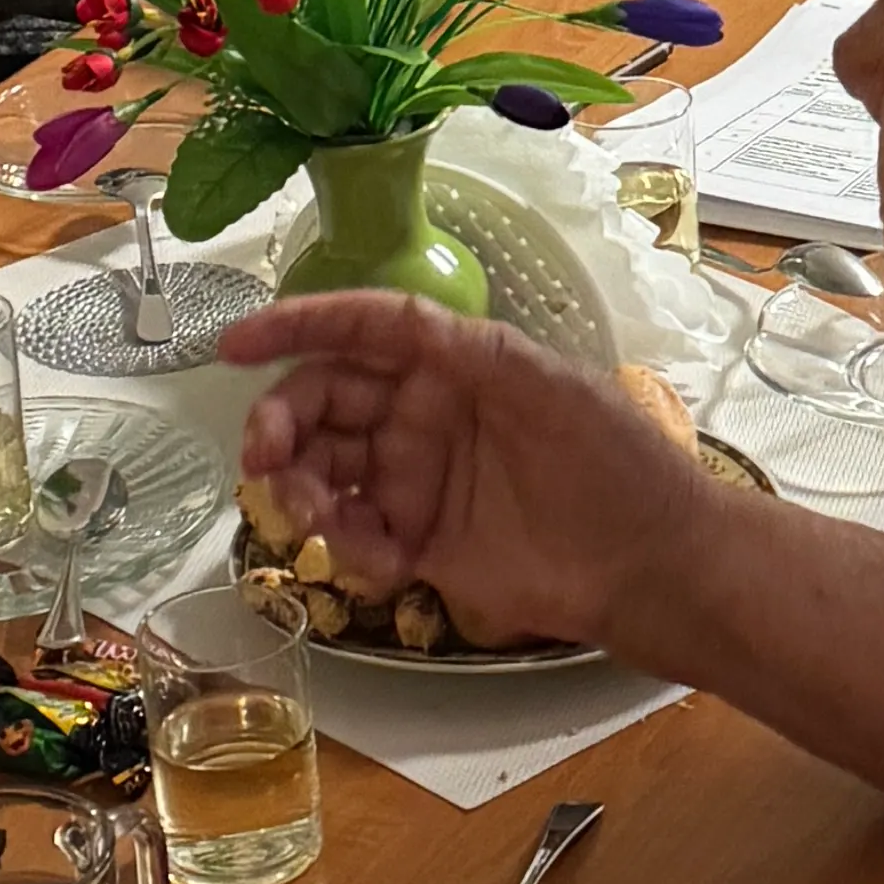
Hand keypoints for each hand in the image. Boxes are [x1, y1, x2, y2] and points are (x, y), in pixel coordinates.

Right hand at [229, 293, 714, 657]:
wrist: (649, 561)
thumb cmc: (612, 459)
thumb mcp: (545, 382)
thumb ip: (467, 350)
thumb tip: (400, 321)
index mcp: (451, 363)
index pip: (360, 331)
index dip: (296, 328)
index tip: (234, 345)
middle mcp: (423, 416)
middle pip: (323, 403)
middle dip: (281, 422)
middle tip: (263, 456)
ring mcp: (416, 481)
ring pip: (323, 472)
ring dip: (300, 489)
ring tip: (316, 519)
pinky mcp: (419, 544)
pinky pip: (353, 539)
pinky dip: (346, 548)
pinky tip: (378, 561)